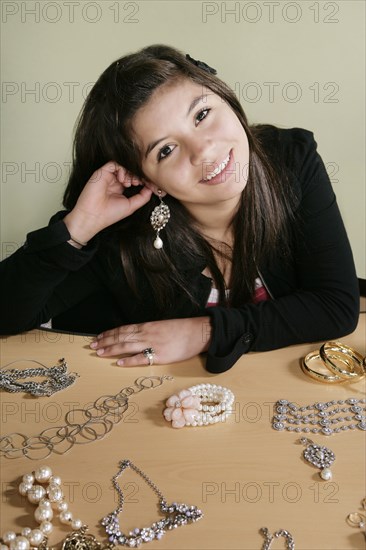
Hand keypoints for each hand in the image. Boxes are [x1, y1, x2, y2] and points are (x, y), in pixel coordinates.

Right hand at [64, 161, 151, 242]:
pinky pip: (114, 164)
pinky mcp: (101, 172)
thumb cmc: (109, 214)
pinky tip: (122, 181)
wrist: (93, 216)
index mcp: (121, 189)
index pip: (134, 179)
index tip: (151, 185)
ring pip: (123, 166)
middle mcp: (114, 181)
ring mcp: (108, 176)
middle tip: (140, 183)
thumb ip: (142, 197)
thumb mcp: (131, 206)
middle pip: (130, 171)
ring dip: (129, 173)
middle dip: (138, 175)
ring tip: (130, 184)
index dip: (143, 180)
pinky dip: (121, 169)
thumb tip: (152, 189)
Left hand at [90, 317, 211, 365]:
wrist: (198, 332)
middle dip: (105, 341)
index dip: (109, 333)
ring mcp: (152, 344)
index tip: (98, 337)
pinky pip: (141, 358)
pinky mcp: (160, 355)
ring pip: (127, 346)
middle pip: (121, 337)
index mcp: (147, 326)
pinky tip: (119, 362)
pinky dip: (129, 360)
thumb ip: (148, 331)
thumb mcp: (162, 326)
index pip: (123, 329)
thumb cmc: (182, 329)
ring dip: (111, 349)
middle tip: (92, 346)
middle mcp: (146, 333)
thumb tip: (135, 336)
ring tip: (99, 353)